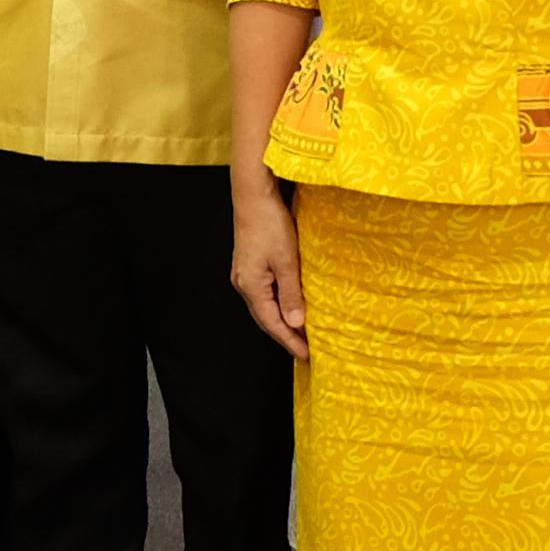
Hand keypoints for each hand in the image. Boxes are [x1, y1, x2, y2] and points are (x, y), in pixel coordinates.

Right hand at [231, 175, 307, 356]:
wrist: (253, 196)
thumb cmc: (269, 223)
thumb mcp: (286, 261)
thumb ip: (291, 294)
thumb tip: (296, 322)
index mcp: (251, 286)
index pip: (272, 323)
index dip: (289, 340)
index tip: (306, 355)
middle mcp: (243, 284)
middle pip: (265, 318)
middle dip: (285, 335)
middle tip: (305, 349)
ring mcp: (244, 274)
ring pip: (264, 306)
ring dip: (282, 320)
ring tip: (301, 332)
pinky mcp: (249, 265)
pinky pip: (264, 293)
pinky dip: (278, 305)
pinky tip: (290, 305)